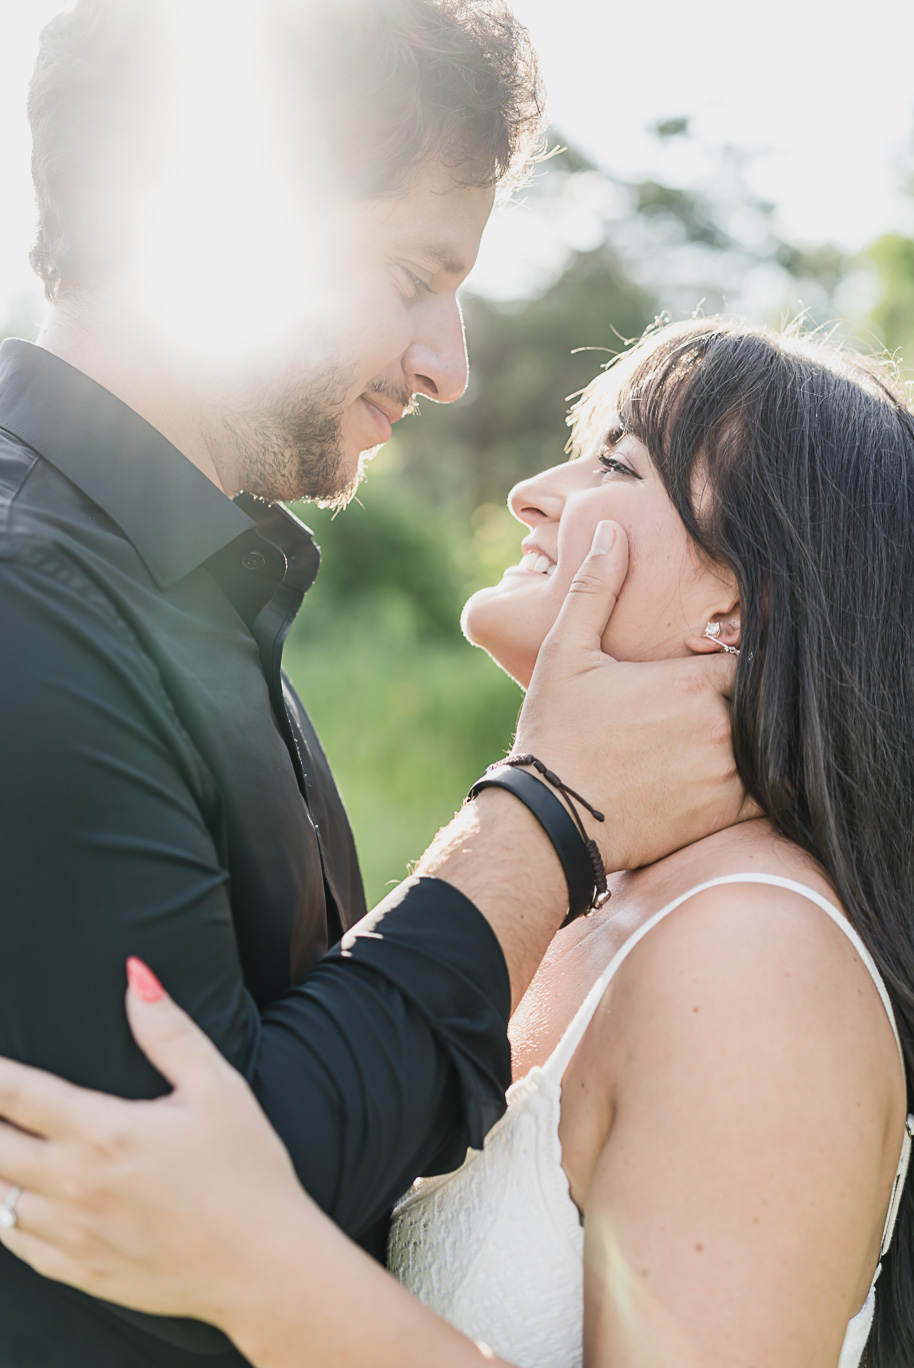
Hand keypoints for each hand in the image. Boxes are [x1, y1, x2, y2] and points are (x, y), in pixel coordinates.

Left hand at [0, 961, 303, 1325]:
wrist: (264, 1266)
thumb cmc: (247, 1171)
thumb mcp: (217, 1088)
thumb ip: (169, 1031)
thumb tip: (136, 977)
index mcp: (104, 1132)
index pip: (15, 1092)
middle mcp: (74, 1184)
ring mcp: (71, 1234)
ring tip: (7, 1144)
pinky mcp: (78, 1271)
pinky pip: (15, 1243)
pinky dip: (7, 1215)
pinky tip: (17, 1198)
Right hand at [516, 519, 750, 870]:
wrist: (549, 821)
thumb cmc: (555, 734)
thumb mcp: (566, 653)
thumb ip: (597, 590)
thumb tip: (611, 532)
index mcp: (691, 682)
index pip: (750, 653)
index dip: (737, 651)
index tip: (715, 657)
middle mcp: (720, 727)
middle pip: (759, 697)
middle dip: (741, 693)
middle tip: (712, 696)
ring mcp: (725, 775)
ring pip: (765, 742)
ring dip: (749, 734)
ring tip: (716, 733)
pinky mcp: (722, 815)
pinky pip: (765, 790)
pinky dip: (753, 776)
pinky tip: (722, 769)